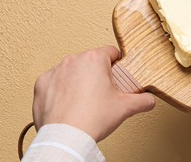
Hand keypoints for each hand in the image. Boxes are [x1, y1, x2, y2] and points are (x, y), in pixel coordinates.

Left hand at [32, 46, 154, 141]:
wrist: (65, 138)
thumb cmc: (91, 119)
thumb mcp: (125, 108)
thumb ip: (142, 100)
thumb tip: (149, 100)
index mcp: (94, 60)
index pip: (111, 52)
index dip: (117, 64)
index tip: (117, 76)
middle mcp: (73, 61)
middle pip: (90, 62)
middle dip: (97, 74)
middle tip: (102, 93)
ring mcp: (55, 72)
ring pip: (72, 71)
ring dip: (78, 81)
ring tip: (84, 101)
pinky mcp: (42, 84)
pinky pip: (55, 82)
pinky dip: (61, 91)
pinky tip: (68, 104)